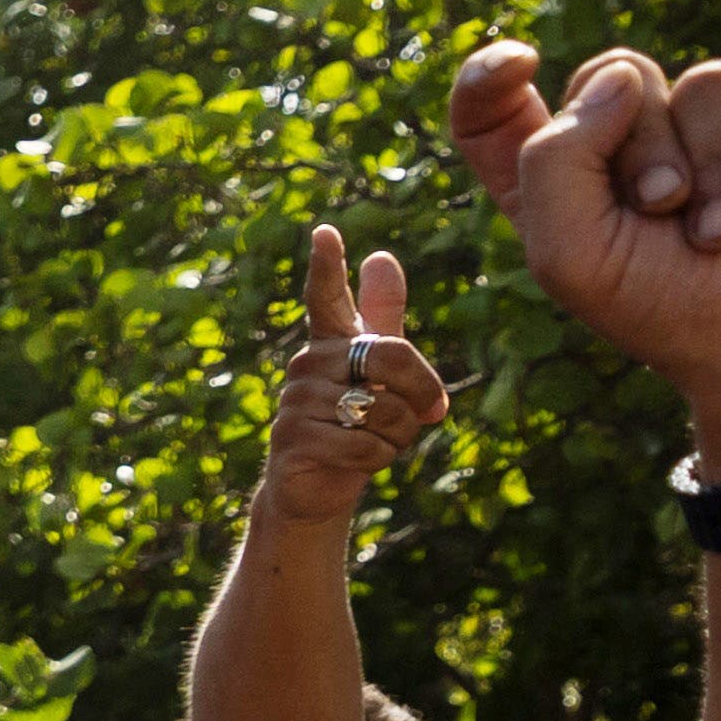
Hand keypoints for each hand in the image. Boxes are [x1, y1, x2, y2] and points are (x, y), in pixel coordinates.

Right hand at [254, 225, 450, 526]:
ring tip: (375, 443)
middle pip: (388, 355)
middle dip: (420, 390)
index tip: (326, 233)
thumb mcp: (379, 373)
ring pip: (382, 409)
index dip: (328, 266)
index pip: (325, 296)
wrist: (319, 488)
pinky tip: (358, 462)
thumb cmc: (356, 425)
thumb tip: (380, 257)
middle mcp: (308, 364)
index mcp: (331, 343)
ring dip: (397, 436)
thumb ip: (383, 318)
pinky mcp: (293, 440)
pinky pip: (362, 445)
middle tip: (427, 414)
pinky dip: (377, 459)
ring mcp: (295, 401)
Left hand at [449, 40, 720, 471]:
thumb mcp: (575, 259)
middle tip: (665, 211)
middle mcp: (649, 145)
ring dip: (708, 161)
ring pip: (702, 81)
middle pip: (614, 77)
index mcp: (573, 185)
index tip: (517, 64)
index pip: (505, 109)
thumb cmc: (683, 318)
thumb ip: (551, 161)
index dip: (492, 76)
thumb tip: (617, 79)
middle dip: (637, 146)